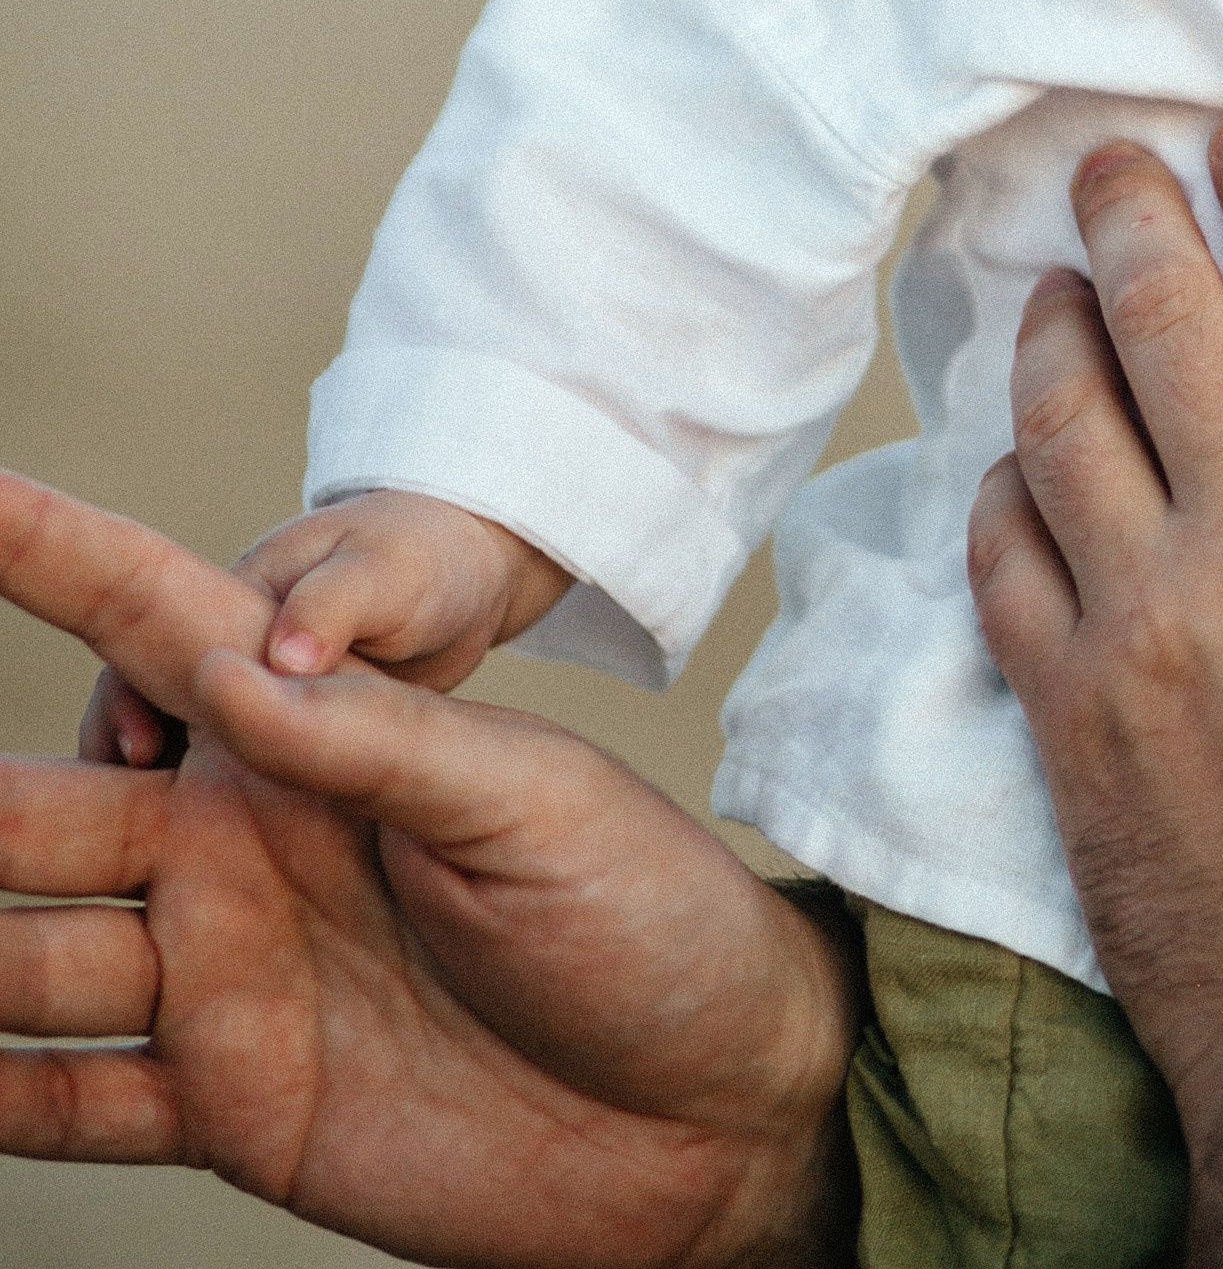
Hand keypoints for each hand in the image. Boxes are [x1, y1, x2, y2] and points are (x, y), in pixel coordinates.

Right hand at [1, 473, 857, 1266]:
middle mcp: (239, 853)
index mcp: (309, 746)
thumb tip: (237, 668)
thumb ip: (377, 746)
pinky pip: (75, 1102)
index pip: (153, 626)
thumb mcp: (528, 804)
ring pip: (26, 957)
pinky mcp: (236, 1108)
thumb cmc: (648, 921)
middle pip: (42, 811)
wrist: (713, 1108)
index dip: (51, 554)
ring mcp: (226, 983)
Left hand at [970, 122, 1222, 1268]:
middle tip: (1109, 164)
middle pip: (1169, 317)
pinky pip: (1001, 556)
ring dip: (1052, 331)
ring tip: (1055, 291)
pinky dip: (997, 490)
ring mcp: (1147, 624)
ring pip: (1061, 418)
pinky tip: (1011, 467)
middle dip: (1134, 213)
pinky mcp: (1066, 710)